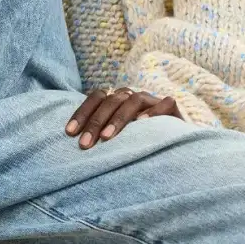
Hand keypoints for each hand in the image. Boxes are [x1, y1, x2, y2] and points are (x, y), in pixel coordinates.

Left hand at [65, 87, 182, 147]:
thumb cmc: (138, 142)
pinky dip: (154, 112)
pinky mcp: (172, 107)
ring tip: (108, 137)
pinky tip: (143, 124)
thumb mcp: (117, 139)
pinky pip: (165, 103)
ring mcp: (152, 100)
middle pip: (111, 100)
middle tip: (85, 144)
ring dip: (119, 118)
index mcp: (116, 100)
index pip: (96, 97)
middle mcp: (132, 96)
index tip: (70, 133)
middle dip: (95, 122)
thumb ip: (99, 136)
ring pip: (134, 100)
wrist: (175, 142)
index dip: (82, 113)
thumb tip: (72, 147)